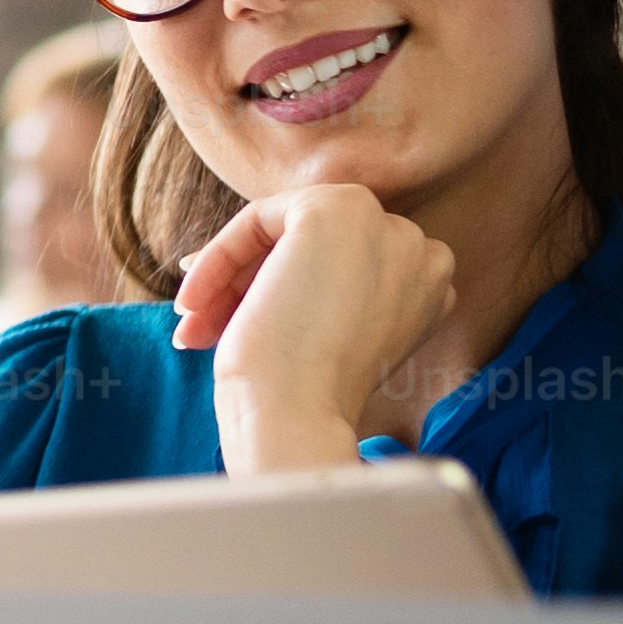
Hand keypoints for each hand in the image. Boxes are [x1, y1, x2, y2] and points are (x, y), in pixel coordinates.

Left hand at [174, 184, 457, 469]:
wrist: (296, 415)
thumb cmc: (303, 396)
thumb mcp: (330, 336)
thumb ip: (325, 291)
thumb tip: (268, 268)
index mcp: (428, 289)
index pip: (344, 269)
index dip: (282, 291)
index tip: (230, 322)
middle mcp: (421, 251)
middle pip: (315, 248)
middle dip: (250, 284)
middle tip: (200, 323)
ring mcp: (385, 225)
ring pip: (285, 231)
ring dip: (230, 277)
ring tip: (194, 323)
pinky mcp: (338, 208)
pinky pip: (259, 218)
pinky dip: (219, 257)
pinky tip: (194, 304)